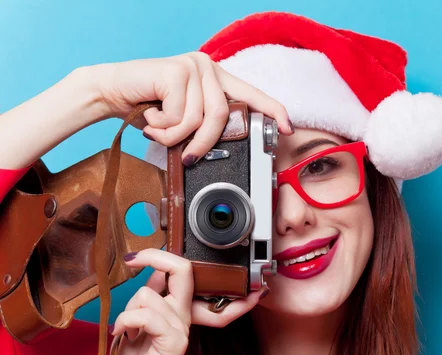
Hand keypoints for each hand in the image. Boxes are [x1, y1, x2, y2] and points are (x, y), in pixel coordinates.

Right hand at [92, 51, 293, 162]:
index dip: (273, 111)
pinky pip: (180, 116)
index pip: (252, 94)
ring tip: (157, 131)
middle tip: (189, 156)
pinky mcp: (176, 71)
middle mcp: (208, 67)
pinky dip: (162, 127)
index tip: (287, 128)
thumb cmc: (149, 108)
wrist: (110, 92)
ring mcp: (194, 66)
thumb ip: (204, 125)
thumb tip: (224, 146)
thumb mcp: (183, 118)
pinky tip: (149, 118)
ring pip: (199, 119)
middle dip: (203, 142)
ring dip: (175, 136)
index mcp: (216, 78)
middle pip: (222, 116)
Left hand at [111, 249, 267, 354]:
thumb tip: (151, 270)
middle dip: (155, 257)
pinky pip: (146, 316)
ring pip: (149, 293)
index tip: (135, 256)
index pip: (181, 270)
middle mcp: (183, 313)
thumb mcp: (140, 321)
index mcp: (178, 307)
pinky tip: (122, 333)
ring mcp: (180, 326)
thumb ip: (149, 297)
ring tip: (126, 328)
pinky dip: (126, 322)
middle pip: (182, 269)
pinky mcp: (173, 340)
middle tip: (133, 259)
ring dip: (127, 309)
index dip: (159, 256)